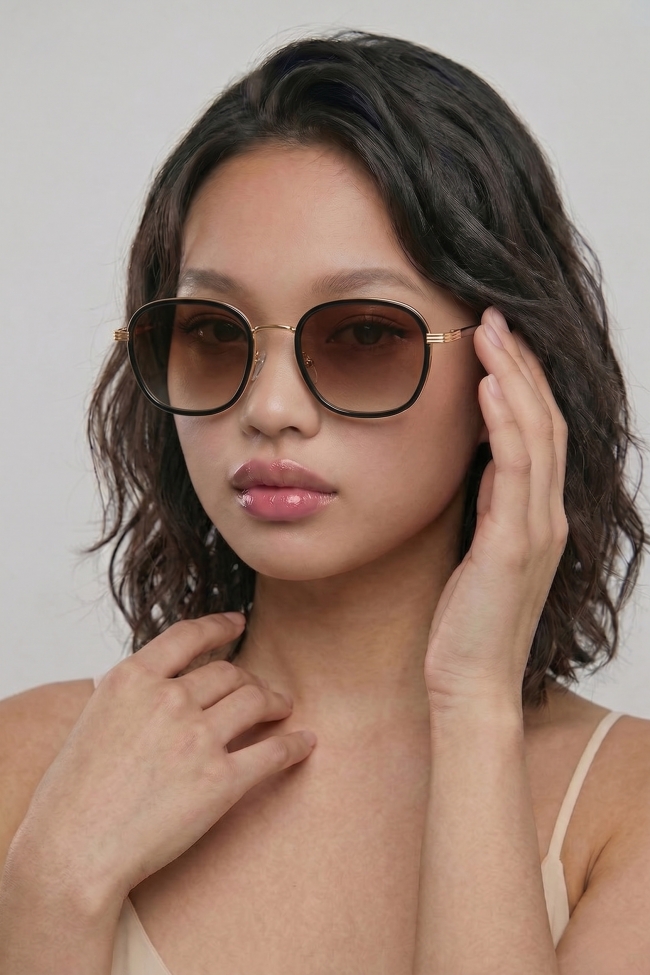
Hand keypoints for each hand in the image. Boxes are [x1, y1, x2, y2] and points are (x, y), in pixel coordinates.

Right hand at [15, 614, 313, 904]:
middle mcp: (169, 699)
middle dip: (249, 679)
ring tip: (282, 709)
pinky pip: (273, 751)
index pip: (188, 636)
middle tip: (259, 690)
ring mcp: (198, 737)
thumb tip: (162, 690)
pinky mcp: (222, 779)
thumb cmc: (72, 797)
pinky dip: (294, 745)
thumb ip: (133, 697)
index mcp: (132, 678)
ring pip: (254, 700)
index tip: (237, 623)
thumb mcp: (94, 720)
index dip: (219, 626)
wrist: (73, 852)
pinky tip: (304, 743)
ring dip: (274, 702)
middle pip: (228, 673)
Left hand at [424, 307, 568, 714]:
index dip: (525, 382)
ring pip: (536, 434)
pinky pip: (516, 469)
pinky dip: (504, 421)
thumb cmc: (468, 623)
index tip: (499, 340)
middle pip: (546, 420)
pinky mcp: (514, 544)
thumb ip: (490, 506)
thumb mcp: (480, 551)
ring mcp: (537, 528)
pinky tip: (486, 386)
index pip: (542, 432)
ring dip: (513, 378)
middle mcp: (549, 515)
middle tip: (495, 316)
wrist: (470, 684)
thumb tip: (482, 460)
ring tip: (488, 331)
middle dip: (521, 364)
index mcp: (541, 516)